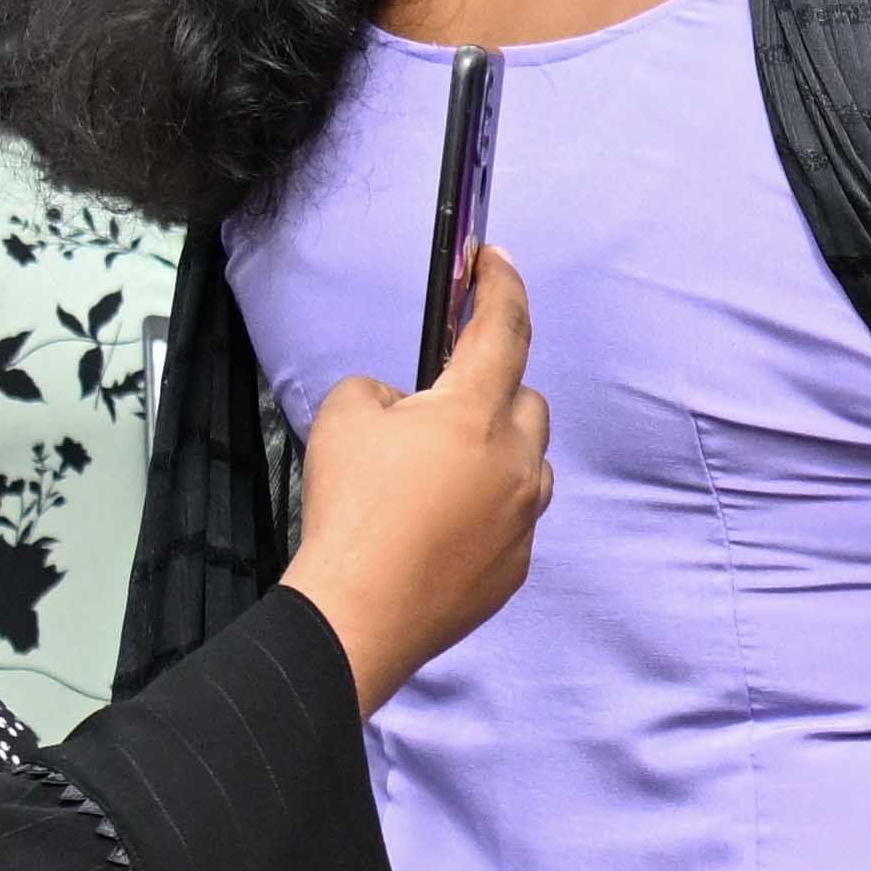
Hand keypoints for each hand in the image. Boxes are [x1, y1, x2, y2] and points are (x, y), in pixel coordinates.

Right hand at [283, 245, 554, 708]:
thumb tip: (405, 408)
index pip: (504, 329)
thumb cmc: (349, 509)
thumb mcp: (344, 416)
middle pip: (524, 402)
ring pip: (527, 464)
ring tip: (435, 476)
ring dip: (494, 454)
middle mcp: (517, 462)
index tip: (494, 260)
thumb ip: (382, 390)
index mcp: (476, 413)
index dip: (502, 285)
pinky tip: (437, 526)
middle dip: (489, 394)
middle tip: (436, 412)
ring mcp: (524, 518)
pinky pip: (513, 517)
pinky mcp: (516, 565)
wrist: (357, 611)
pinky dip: (485, 508)